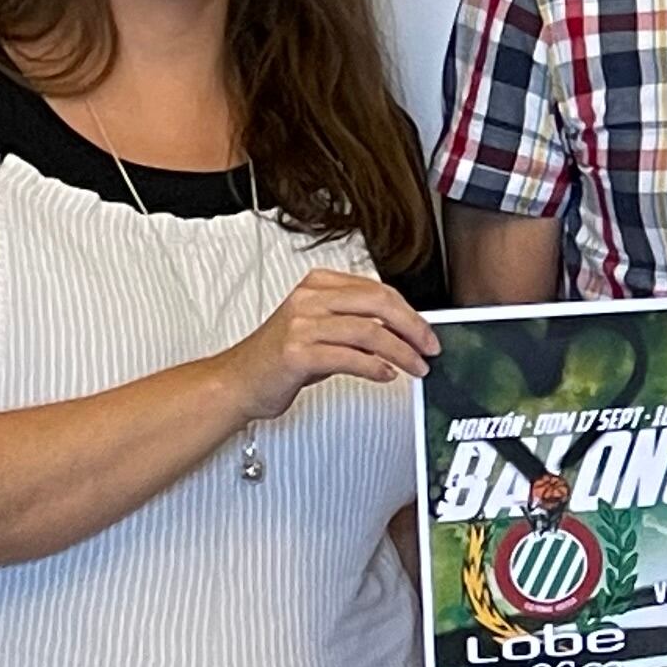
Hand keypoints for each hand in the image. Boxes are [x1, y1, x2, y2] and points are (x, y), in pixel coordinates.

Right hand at [220, 268, 436, 421]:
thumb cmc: (280, 359)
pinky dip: (375, 367)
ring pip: (369, 332)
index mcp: (318, 284)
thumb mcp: (320, 329)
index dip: (410, 312)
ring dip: (401, 352)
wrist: (237, 382)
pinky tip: (386, 375)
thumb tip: (403, 331)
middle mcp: (309, 299)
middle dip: (413, 328)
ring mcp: (301, 325)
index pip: (378, 290)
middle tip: (430, 348)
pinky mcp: (296, 352)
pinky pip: (348, 357)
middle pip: (378, 303)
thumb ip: (356, 323)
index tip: (427, 333)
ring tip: (416, 368)